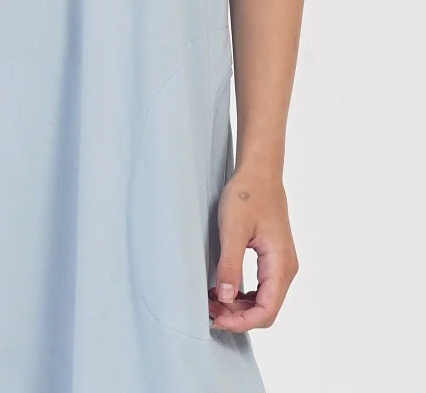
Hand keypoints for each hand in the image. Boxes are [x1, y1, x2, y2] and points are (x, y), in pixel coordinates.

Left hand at [208, 165, 298, 331]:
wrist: (259, 173)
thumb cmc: (247, 195)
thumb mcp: (233, 229)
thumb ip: (230, 265)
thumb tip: (225, 299)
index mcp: (280, 265)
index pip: (266, 311)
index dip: (242, 322)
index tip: (217, 319)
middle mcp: (285, 269)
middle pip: (266, 310)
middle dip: (238, 316)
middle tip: (209, 309)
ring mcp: (280, 264)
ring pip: (263, 301)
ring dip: (239, 307)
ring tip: (212, 300)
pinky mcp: (272, 259)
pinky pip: (261, 288)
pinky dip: (242, 295)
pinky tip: (222, 289)